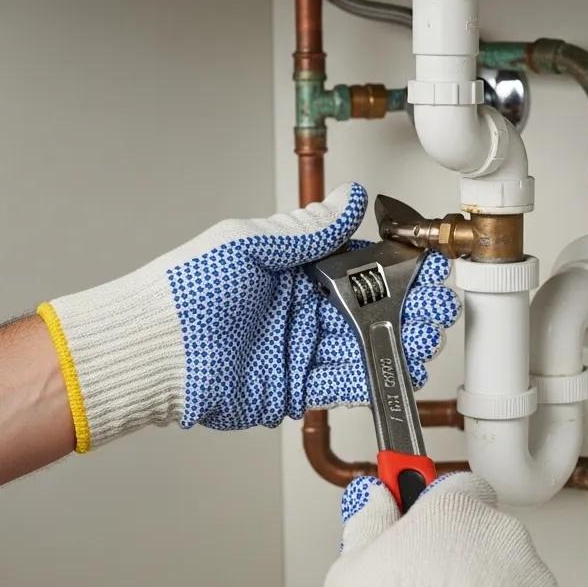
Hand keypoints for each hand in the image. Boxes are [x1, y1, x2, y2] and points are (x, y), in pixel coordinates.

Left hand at [38, 183, 458, 450]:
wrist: (151, 349)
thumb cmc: (185, 290)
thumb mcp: (248, 244)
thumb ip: (306, 230)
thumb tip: (348, 198)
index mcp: (292, 269)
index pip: (357, 265)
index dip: (394, 268)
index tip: (425, 268)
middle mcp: (300, 309)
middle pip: (368, 309)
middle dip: (406, 309)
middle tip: (436, 309)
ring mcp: (298, 349)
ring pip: (361, 347)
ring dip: (397, 343)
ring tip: (426, 338)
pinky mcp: (293, 388)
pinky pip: (341, 384)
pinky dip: (371, 378)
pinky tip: (396, 370)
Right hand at [320, 473, 576, 586]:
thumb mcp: (351, 568)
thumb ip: (370, 521)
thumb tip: (376, 498)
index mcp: (456, 512)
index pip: (459, 486)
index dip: (439, 509)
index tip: (425, 521)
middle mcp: (504, 539)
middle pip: (487, 537)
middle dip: (466, 558)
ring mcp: (536, 586)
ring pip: (515, 580)